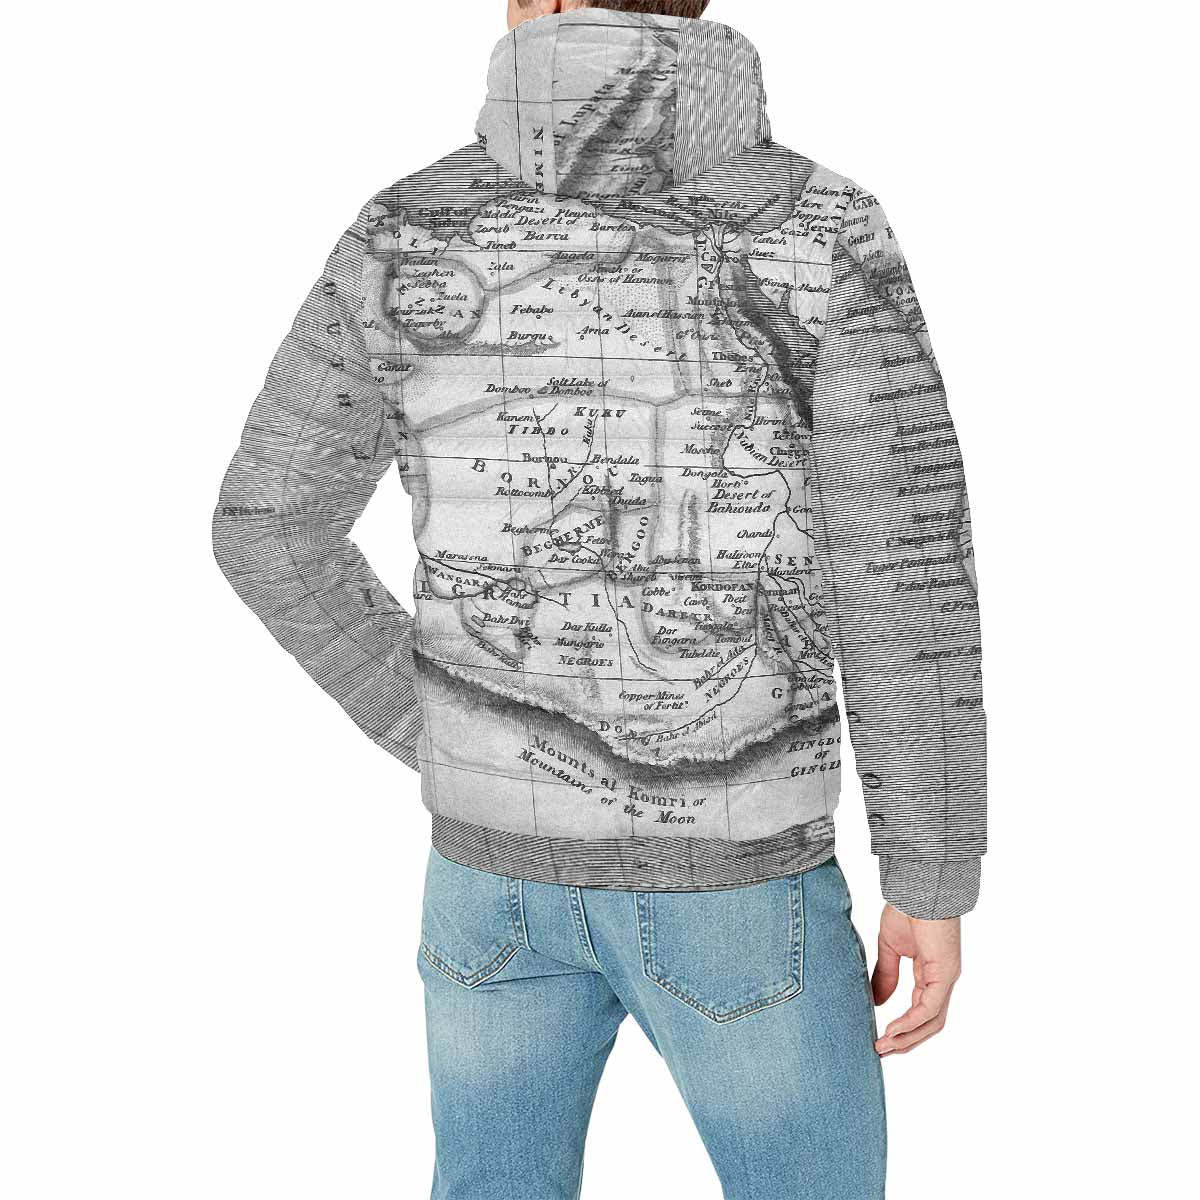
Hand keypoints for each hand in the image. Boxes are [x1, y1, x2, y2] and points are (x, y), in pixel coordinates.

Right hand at [872, 904, 960, 1055]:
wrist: (918, 888)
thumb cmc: (907, 908)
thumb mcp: (889, 946)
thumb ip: (885, 975)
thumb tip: (877, 1002)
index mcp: (929, 973)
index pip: (920, 1010)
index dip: (902, 1028)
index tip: (879, 1038)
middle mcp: (940, 980)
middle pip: (929, 1023)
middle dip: (905, 1040)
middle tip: (881, 1051)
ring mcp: (945, 979)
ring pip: (931, 1021)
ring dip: (908, 1038)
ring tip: (885, 1046)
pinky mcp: (945, 974)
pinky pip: (929, 1008)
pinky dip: (911, 1022)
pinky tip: (893, 1029)